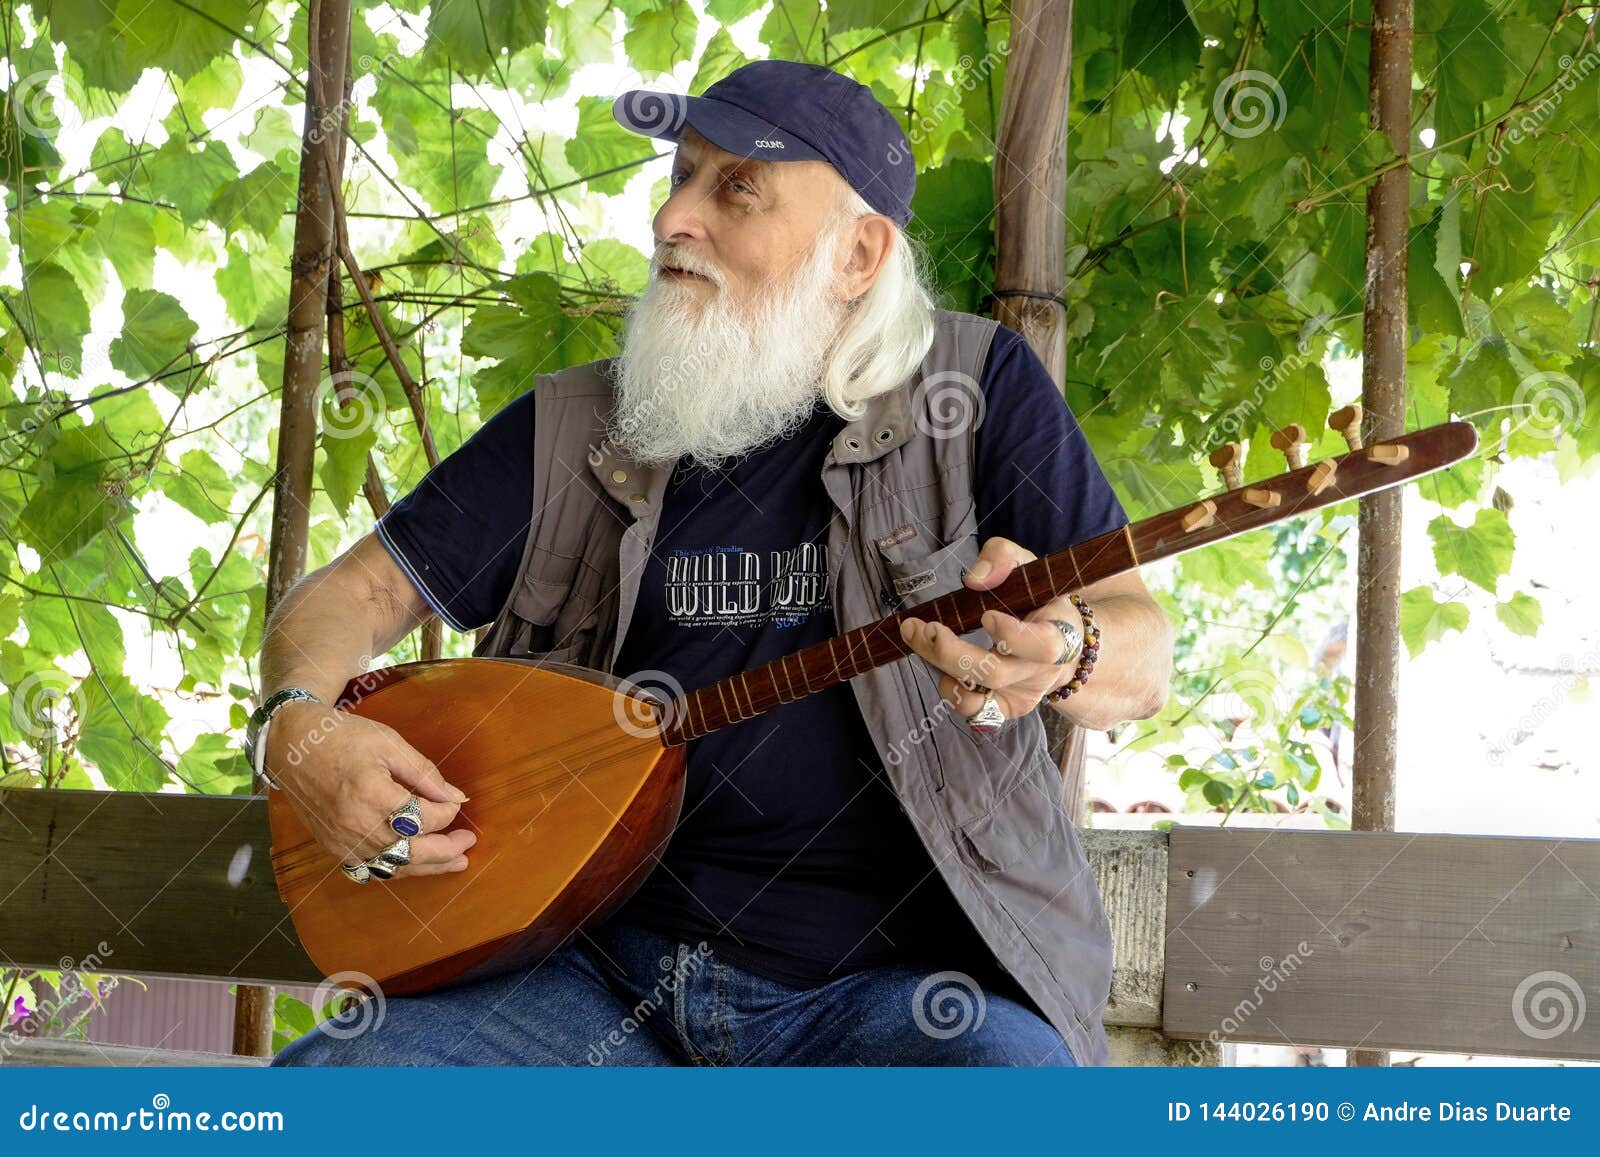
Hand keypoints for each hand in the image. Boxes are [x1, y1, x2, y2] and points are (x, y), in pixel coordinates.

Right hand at [264, 700, 476, 877]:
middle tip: (468, 844)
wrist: (291, 746)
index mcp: (371, 794)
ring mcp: (342, 841)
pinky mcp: (333, 848)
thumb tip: (457, 798)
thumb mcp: (389, 743)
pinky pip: (371, 869)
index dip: (446, 813)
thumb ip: (425, 773)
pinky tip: (414, 863)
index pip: (423, 818)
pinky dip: (396, 869)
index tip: (455, 802)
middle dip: (446, 851)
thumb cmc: (342, 737)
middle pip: (412, 852)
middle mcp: (355, 825)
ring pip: (393, 867)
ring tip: (454, 862)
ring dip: (427, 867)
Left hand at [897, 536, 1075, 725]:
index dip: (1013, 635)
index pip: (1044, 646)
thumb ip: (1002, 558)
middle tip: (923, 628)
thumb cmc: (1038, 597)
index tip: (986, 615)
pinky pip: (975, 710)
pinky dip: (951, 692)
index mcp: (1059, 633)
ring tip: (918, 638)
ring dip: (941, 667)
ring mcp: (1025, 692)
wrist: (1059, 638)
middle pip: (996, 673)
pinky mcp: (1009, 707)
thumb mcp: (1026, 565)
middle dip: (952, 652)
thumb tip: (975, 578)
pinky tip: (941, 668)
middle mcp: (1043, 670)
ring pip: (979, 695)